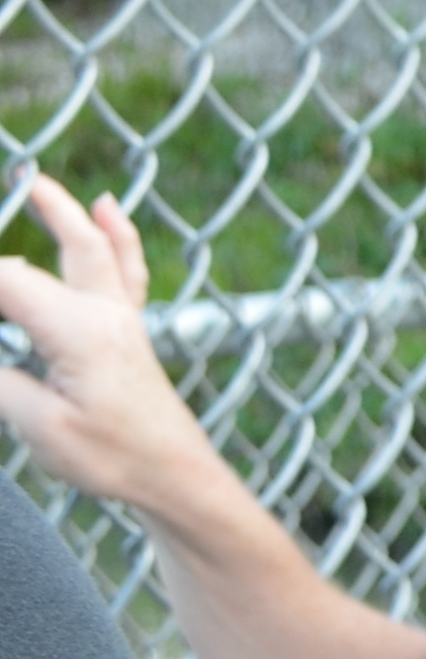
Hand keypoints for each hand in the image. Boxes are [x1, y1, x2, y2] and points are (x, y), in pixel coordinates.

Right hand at [0, 177, 225, 522]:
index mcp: (78, 331)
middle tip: (14, 184)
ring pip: (97, 250)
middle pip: (63, 248)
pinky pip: (123, 269)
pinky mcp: (130, 332)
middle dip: (31, 218)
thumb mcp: (39, 425)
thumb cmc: (115, 457)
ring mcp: (123, 319)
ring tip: (40, 183)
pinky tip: (112, 211)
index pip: (5, 282)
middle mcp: (105, 313)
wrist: (176, 476)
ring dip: (68, 216)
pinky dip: (116, 236)